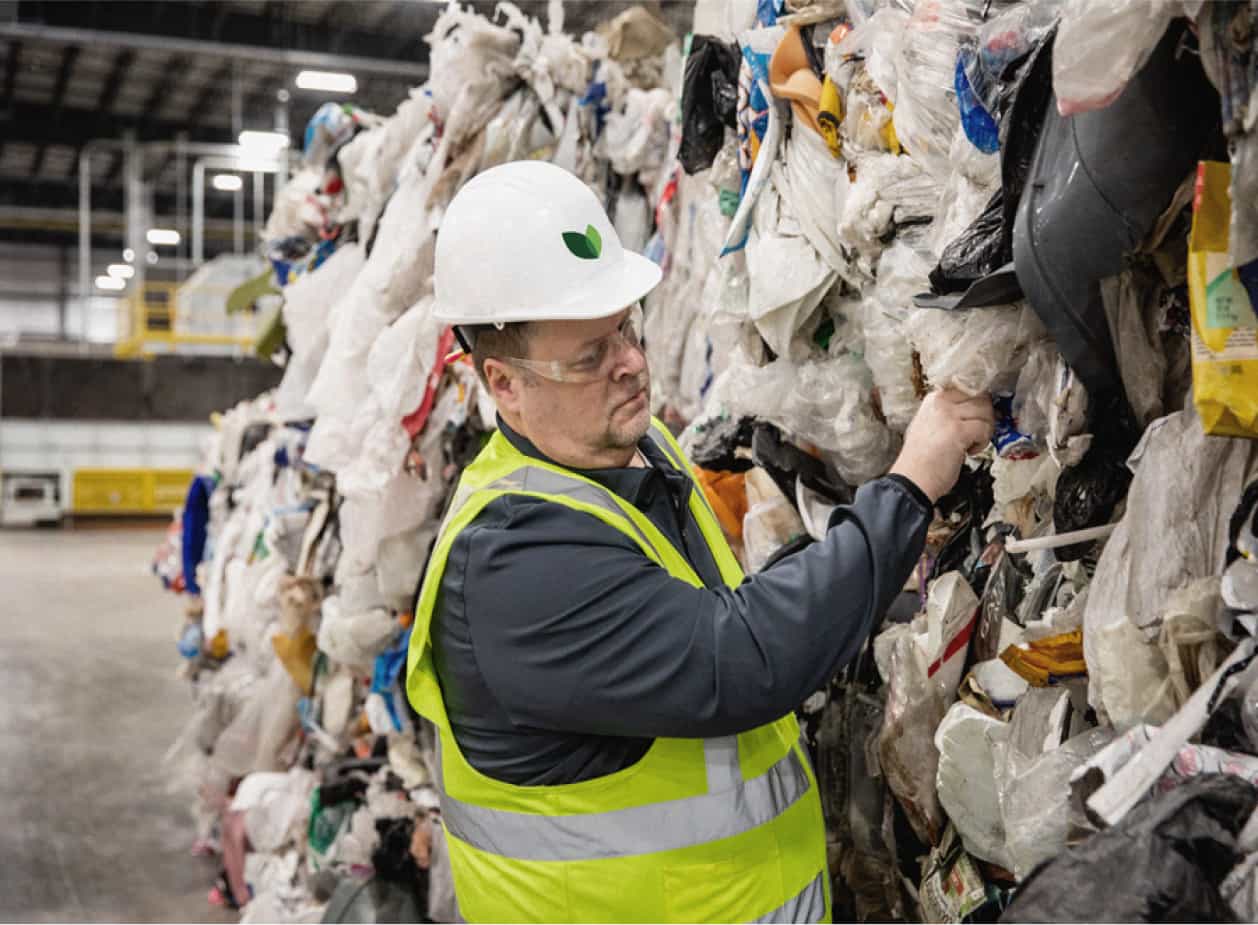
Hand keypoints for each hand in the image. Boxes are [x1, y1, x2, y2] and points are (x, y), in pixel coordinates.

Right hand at [889, 389, 994, 503]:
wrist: (912, 479)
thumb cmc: (920, 459)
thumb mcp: (929, 425)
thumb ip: (948, 414)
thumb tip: (973, 410)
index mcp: (933, 399)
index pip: (967, 389)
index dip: (978, 405)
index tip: (976, 419)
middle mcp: (940, 402)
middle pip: (980, 398)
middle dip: (985, 417)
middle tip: (977, 434)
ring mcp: (948, 415)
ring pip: (985, 412)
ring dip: (985, 430)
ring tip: (971, 444)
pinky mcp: (958, 431)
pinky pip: (984, 428)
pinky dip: (983, 442)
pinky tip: (969, 452)